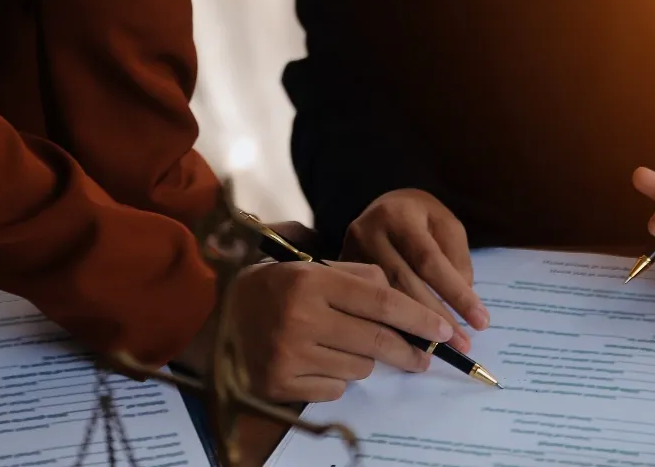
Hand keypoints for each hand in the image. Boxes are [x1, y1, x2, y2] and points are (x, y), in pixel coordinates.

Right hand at [235, 260, 453, 401]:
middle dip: (410, 351)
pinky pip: (334, 388)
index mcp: (311, 280)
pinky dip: (335, 377)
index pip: (382, 300)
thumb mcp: (307, 266)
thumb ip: (355, 274)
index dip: (419, 317)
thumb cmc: (270, 288)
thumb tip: (400, 298)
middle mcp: (301, 317)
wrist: (210, 317)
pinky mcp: (280, 384)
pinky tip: (315, 361)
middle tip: (425, 357)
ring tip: (338, 344)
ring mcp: (289, 354)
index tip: (444, 330)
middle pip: (377, 340)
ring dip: (362, 359)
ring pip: (359, 367)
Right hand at [342, 189, 486, 352]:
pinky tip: (406, 347)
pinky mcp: (335, 273)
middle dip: (435, 319)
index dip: (455, 293)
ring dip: (411, 331)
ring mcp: (346, 254)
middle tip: (462, 346)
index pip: (429, 260)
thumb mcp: (446, 226)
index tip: (481, 321)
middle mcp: (367, 233)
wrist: (382, 208)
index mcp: (398, 216)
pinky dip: (387, 328)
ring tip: (438, 352)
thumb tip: (459, 304)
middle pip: (403, 284)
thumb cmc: (420, 218)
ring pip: (380, 300)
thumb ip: (457, 260)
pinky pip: (363, 306)